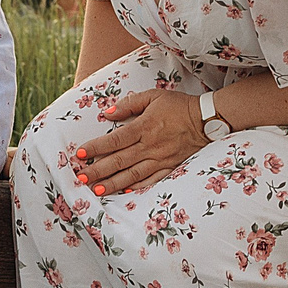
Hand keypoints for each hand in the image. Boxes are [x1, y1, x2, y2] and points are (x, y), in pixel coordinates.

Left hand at [74, 90, 206, 197]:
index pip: (114, 140)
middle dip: (98, 170)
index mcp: (144, 127)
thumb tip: (108, 113)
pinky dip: (137, 186)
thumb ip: (129, 104)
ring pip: (132, 174)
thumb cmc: (179, 105)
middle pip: (119, 161)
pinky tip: (124, 191)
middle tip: (81, 178)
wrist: (207, 119)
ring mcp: (161, 159)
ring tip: (96, 190)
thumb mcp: (153, 96)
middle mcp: (150, 146)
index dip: (95, 147)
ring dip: (113, 183)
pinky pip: (151, 180)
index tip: (80, 153)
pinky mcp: (170, 167)